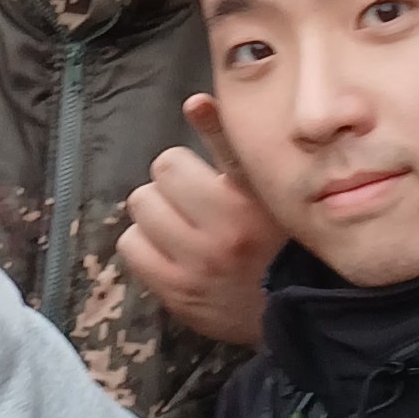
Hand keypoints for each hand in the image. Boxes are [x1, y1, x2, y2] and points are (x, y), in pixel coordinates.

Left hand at [117, 111, 281, 346]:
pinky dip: (144, 244)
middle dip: (175, 180)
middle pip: (164, 168)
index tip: (196, 108)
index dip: (205, 121)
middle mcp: (229, 229)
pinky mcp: (176, 291)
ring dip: (156, 212)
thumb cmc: (276, 244)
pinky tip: (168, 250)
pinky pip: (131, 245)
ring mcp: (199, 263)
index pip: (223, 140)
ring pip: (142, 204)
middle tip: (193, 199)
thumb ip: (231, 148)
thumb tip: (195, 101)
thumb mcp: (268, 193)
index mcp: (258, 199)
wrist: (287, 315)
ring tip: (180, 226)